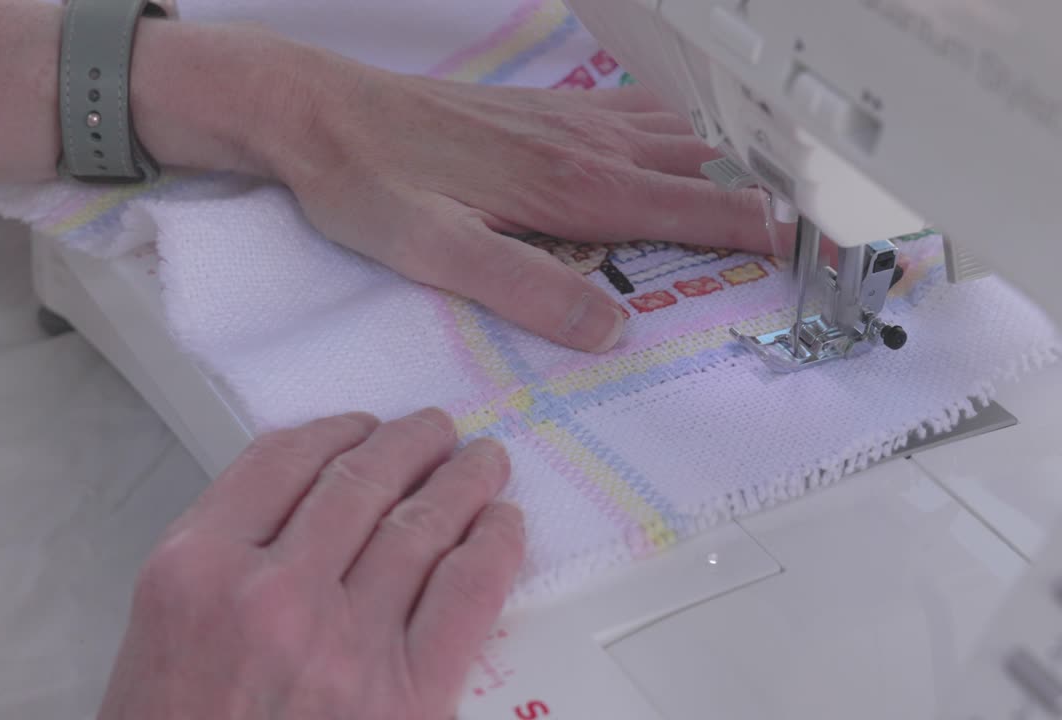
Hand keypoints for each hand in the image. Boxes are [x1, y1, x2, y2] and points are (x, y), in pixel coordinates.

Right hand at [97, 408, 524, 719]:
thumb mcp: (159, 641)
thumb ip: (223, 566)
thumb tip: (304, 516)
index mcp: (195, 570)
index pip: (280, 462)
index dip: (334, 430)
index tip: (361, 425)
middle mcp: (272, 592)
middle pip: (359, 482)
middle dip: (408, 444)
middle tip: (436, 430)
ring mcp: (345, 644)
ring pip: (421, 526)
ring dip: (462, 482)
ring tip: (482, 463)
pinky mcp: (409, 699)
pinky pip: (465, 594)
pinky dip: (492, 549)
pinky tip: (502, 527)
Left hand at [258, 50, 782, 352]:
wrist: (315, 111)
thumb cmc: (368, 181)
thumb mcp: (437, 251)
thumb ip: (526, 290)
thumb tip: (610, 330)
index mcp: (570, 185)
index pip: (693, 207)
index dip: (759, 230)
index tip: (815, 251)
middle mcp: (581, 144)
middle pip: (702, 167)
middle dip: (764, 197)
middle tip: (816, 229)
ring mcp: (564, 119)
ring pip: (675, 135)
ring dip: (729, 164)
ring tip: (772, 193)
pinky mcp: (539, 110)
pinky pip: (635, 116)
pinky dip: (679, 134)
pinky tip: (679, 144)